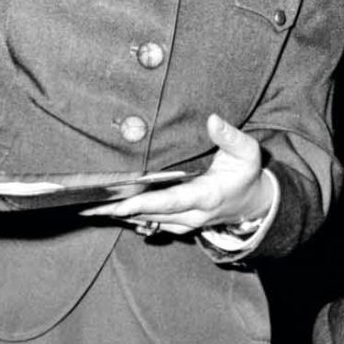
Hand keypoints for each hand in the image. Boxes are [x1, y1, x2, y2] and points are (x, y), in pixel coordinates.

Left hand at [85, 113, 271, 236]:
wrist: (254, 204)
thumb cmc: (246, 174)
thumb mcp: (247, 153)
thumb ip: (230, 136)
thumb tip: (213, 119)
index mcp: (206, 196)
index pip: (170, 201)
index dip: (144, 204)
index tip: (120, 204)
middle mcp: (193, 214)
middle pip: (151, 215)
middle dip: (120, 211)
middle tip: (89, 206)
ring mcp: (186, 223)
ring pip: (148, 221)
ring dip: (120, 216)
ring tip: (91, 209)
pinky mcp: (180, 224)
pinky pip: (151, 223)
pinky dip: (130, 217)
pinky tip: (108, 211)